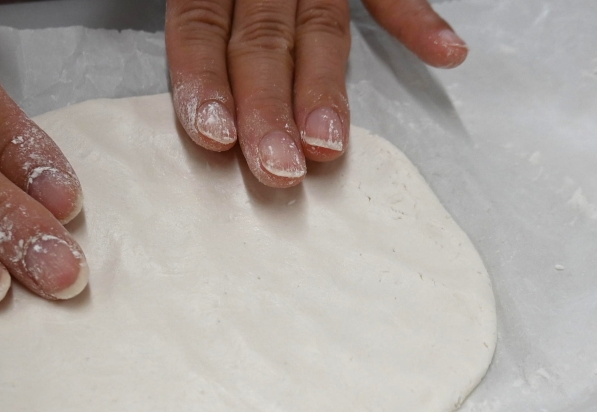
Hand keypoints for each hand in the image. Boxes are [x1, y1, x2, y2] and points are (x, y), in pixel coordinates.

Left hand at [166, 0, 467, 186]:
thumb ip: (198, 18)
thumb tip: (193, 95)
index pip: (199, 25)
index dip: (205, 79)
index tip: (217, 135)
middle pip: (262, 39)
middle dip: (268, 107)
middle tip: (277, 166)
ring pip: (320, 26)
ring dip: (324, 88)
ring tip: (328, 143)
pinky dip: (415, 18)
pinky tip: (444, 53)